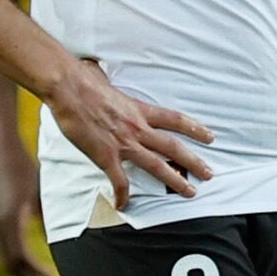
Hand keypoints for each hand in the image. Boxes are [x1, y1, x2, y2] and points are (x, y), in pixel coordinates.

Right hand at [0, 146, 55, 275]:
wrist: (0, 151)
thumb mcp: (41, 195)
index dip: (36, 273)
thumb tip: (61, 243)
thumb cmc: (23, 169)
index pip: (20, 259)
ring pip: (4, 258)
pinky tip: (30, 259)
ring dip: (22, 270)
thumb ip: (49, 220)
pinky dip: (16, 258)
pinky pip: (2, 248)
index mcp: (9, 221)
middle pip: (8, 264)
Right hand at [47, 59, 213, 207]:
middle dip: (194, 161)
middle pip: (173, 147)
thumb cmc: (82, 79)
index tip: (209, 136)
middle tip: (209, 174)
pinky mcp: (105, 156)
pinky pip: (118, 180)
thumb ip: (108, 82)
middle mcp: (136, 128)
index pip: (174, 120)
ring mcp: (123, 143)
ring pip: (157, 166)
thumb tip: (97, 71)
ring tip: (189, 192)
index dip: (194, 128)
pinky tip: (123, 204)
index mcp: (138, 109)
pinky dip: (122, 194)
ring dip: (175, 180)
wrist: (67, 88)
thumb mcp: (104, 78)